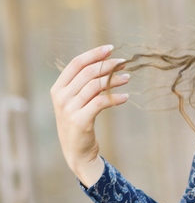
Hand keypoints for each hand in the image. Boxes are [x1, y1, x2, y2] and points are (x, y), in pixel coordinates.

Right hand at [50, 44, 130, 186]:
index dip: (94, 54)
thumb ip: (84, 85)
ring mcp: (69, 109)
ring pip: (95, 86)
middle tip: (124, 63)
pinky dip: (115, 98)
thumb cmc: (80, 124)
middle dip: (107, 65)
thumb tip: (104, 65)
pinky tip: (126, 98)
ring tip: (128, 78)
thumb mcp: (77, 102)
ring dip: (114, 80)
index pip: (76, 64)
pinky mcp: (80, 121)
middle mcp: (61, 96)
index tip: (111, 49)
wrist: (77, 153)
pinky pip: (101, 103)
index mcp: (58, 88)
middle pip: (87, 72)